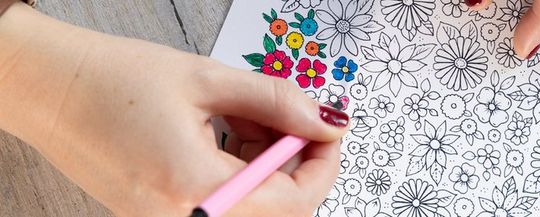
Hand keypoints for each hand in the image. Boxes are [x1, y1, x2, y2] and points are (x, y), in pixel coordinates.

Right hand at [0, 3, 347, 215]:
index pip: (295, 201)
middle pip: (277, 210)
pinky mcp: (161, 216)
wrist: (47, 90)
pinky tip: (225, 132)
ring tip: (245, 115)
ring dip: (266, 164)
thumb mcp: (207, 80)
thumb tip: (327, 121)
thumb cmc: (111, 80)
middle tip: (285, 117)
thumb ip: (277, 102)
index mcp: (195, 188)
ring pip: (252, 206)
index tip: (327, 130)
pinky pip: (223, 204)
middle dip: (293, 161)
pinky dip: (239, 170)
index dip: (323, 164)